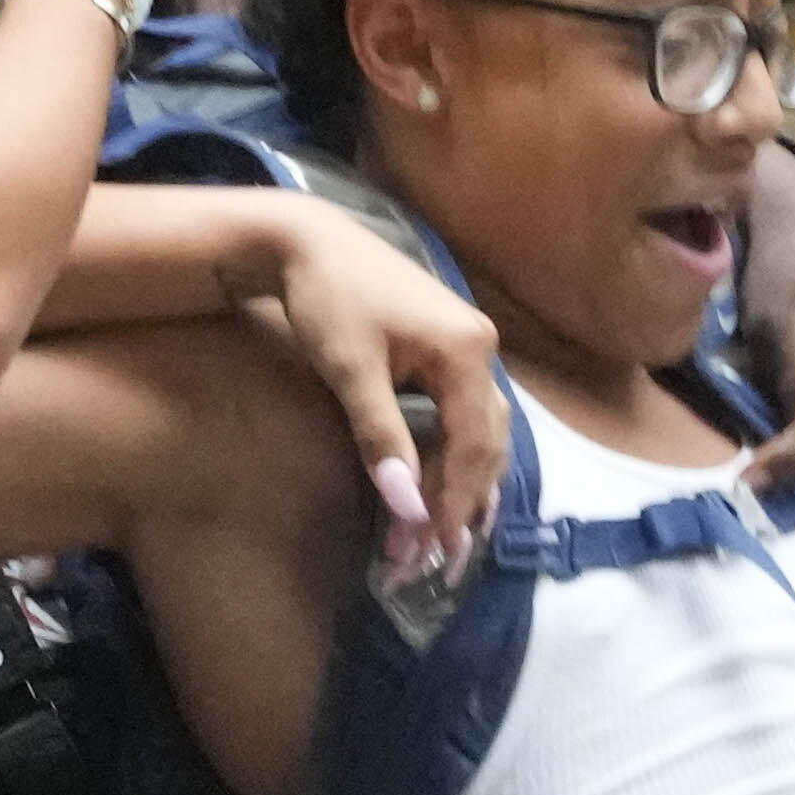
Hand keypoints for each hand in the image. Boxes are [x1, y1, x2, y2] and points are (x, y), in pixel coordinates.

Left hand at [233, 193, 508, 574]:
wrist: (306, 242)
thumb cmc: (326, 299)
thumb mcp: (350, 371)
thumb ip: (381, 438)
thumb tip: (407, 508)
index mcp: (467, 350)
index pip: (472, 443)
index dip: (455, 499)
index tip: (437, 546)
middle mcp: (481, 347)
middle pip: (488, 440)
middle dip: (464, 498)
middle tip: (440, 552)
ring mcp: (470, 345)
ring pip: (484, 428)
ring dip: (466, 479)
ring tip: (451, 530)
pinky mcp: (450, 347)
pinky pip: (467, 411)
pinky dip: (458, 452)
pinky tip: (447, 483)